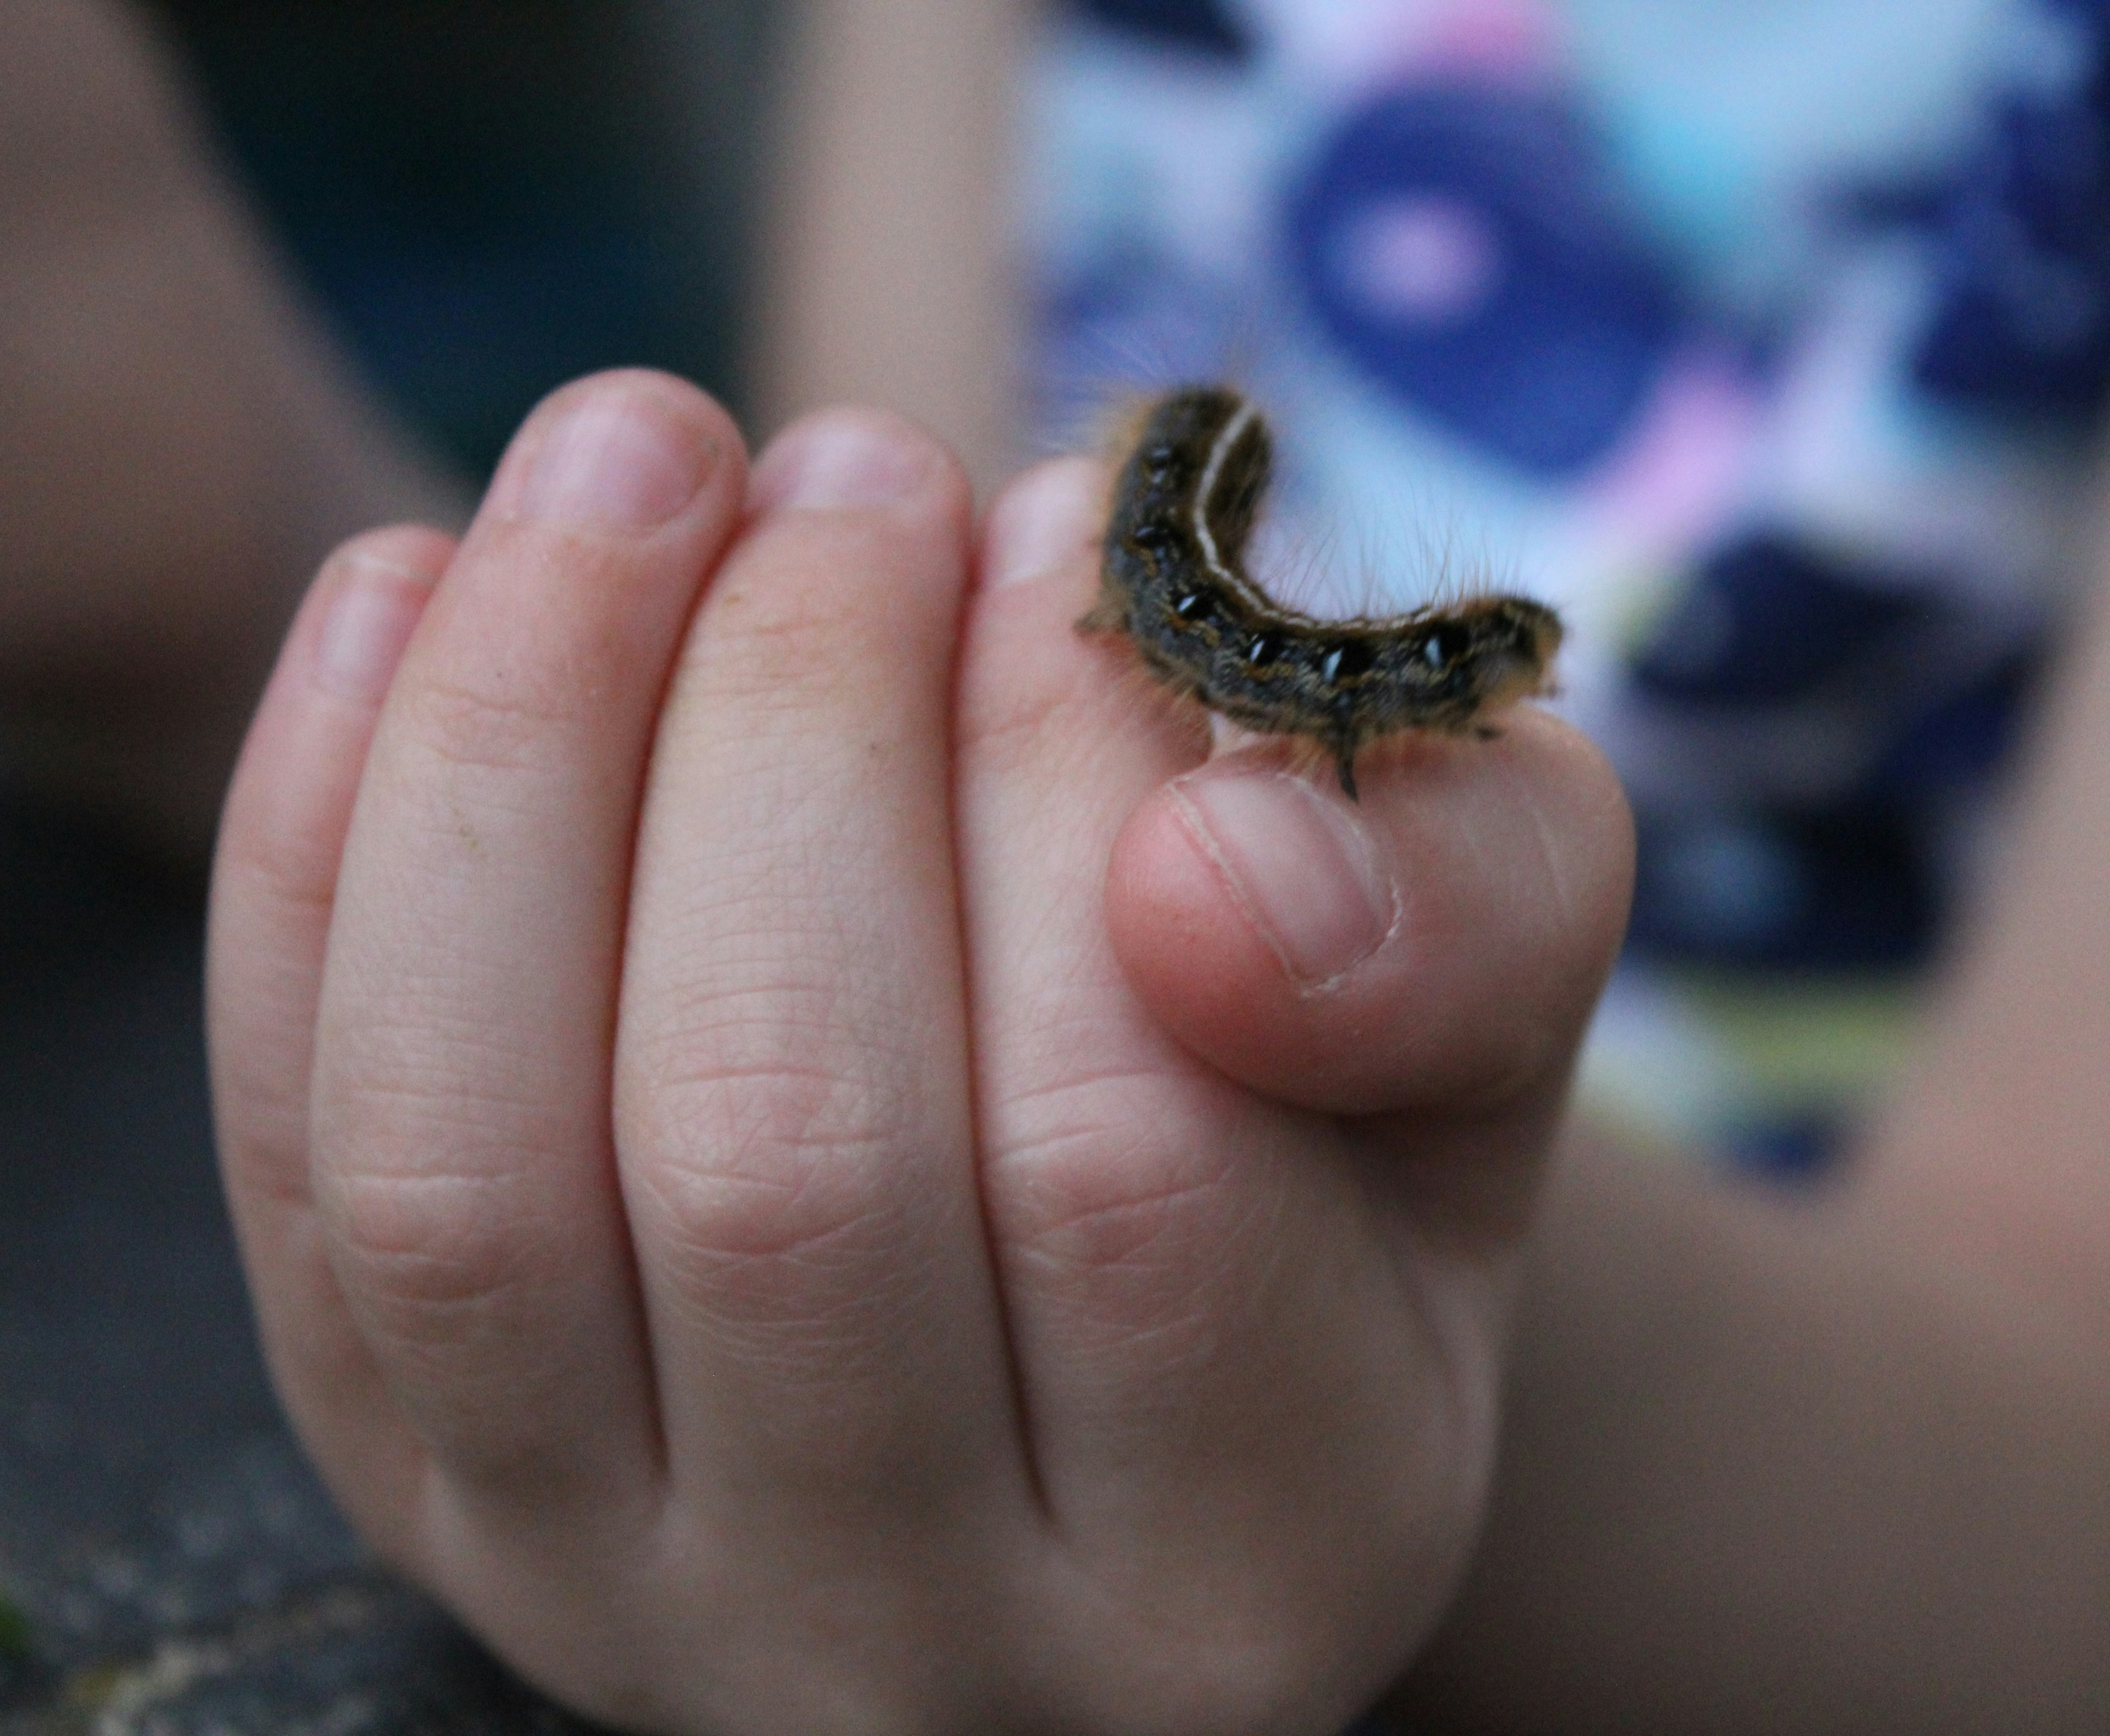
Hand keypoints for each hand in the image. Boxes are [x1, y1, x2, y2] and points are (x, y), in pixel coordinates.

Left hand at [207, 371, 1632, 1735]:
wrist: (1097, 1323)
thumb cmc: (1320, 1131)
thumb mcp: (1482, 1015)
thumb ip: (1469, 922)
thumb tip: (1214, 861)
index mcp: (1248, 1556)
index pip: (1120, 1161)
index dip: (1067, 785)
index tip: (1071, 535)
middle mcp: (907, 1641)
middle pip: (778, 1157)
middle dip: (797, 722)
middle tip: (869, 474)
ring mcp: (608, 1581)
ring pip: (475, 1166)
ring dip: (529, 735)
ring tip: (649, 466)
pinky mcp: (397, 1473)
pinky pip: (292, 1151)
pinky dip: (319, 825)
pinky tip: (426, 583)